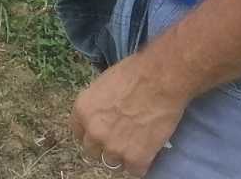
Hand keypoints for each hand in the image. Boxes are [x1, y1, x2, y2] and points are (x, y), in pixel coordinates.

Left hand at [71, 53, 184, 174]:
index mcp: (83, 111)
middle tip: (121, 137)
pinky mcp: (136, 159)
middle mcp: (94, 133)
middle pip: (93, 151)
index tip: (102, 131)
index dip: (92, 132)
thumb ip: (98, 106)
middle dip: (105, 145)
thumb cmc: (134, 72)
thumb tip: (102, 115)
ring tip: (136, 143)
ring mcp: (114, 148)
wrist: (161, 78)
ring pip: (113, 163)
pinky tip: (148, 150)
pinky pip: (134, 171)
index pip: (79, 133)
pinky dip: (141, 163)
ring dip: (122, 156)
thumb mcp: (104, 84)